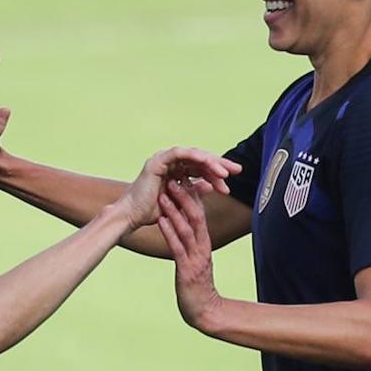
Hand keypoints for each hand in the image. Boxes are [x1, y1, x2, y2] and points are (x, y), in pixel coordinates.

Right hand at [117, 147, 240, 230]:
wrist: (133, 217)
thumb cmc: (154, 212)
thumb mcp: (181, 202)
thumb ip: (195, 192)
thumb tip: (212, 186)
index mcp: (175, 171)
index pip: (200, 167)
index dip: (216, 172)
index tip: (231, 181)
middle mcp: (170, 163)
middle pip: (199, 159)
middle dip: (219, 164)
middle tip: (237, 170)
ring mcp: (163, 160)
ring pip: (193, 155)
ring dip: (211, 163)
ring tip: (225, 173)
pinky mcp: (157, 161)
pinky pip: (180, 153)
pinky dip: (195, 157)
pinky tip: (210, 165)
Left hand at [156, 180, 220, 328]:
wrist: (204, 311)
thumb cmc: (198, 285)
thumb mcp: (197, 259)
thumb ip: (193, 242)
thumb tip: (185, 225)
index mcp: (205, 243)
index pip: (200, 214)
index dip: (192, 195)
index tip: (183, 177)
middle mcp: (202, 247)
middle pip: (196, 216)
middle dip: (185, 196)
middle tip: (174, 178)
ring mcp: (196, 258)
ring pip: (187, 228)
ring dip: (175, 210)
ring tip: (165, 193)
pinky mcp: (187, 270)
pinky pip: (177, 247)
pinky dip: (169, 231)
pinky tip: (160, 219)